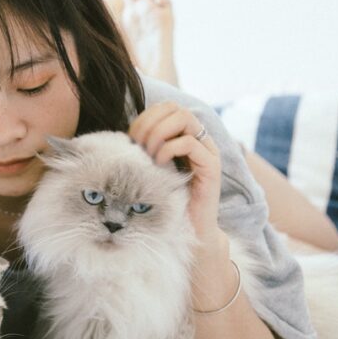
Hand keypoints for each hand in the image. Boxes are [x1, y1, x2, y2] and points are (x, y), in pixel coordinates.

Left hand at [128, 101, 221, 237]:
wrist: (191, 230)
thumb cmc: (168, 201)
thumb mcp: (153, 169)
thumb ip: (146, 149)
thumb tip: (125, 136)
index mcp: (186, 136)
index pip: (167, 107)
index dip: (146, 116)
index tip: (131, 138)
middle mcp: (200, 139)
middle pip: (176, 108)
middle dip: (150, 123)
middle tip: (138, 146)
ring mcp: (208, 151)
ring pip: (184, 119)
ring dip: (159, 133)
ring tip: (149, 154)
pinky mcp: (211, 166)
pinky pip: (190, 143)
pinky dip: (169, 149)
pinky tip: (159, 164)